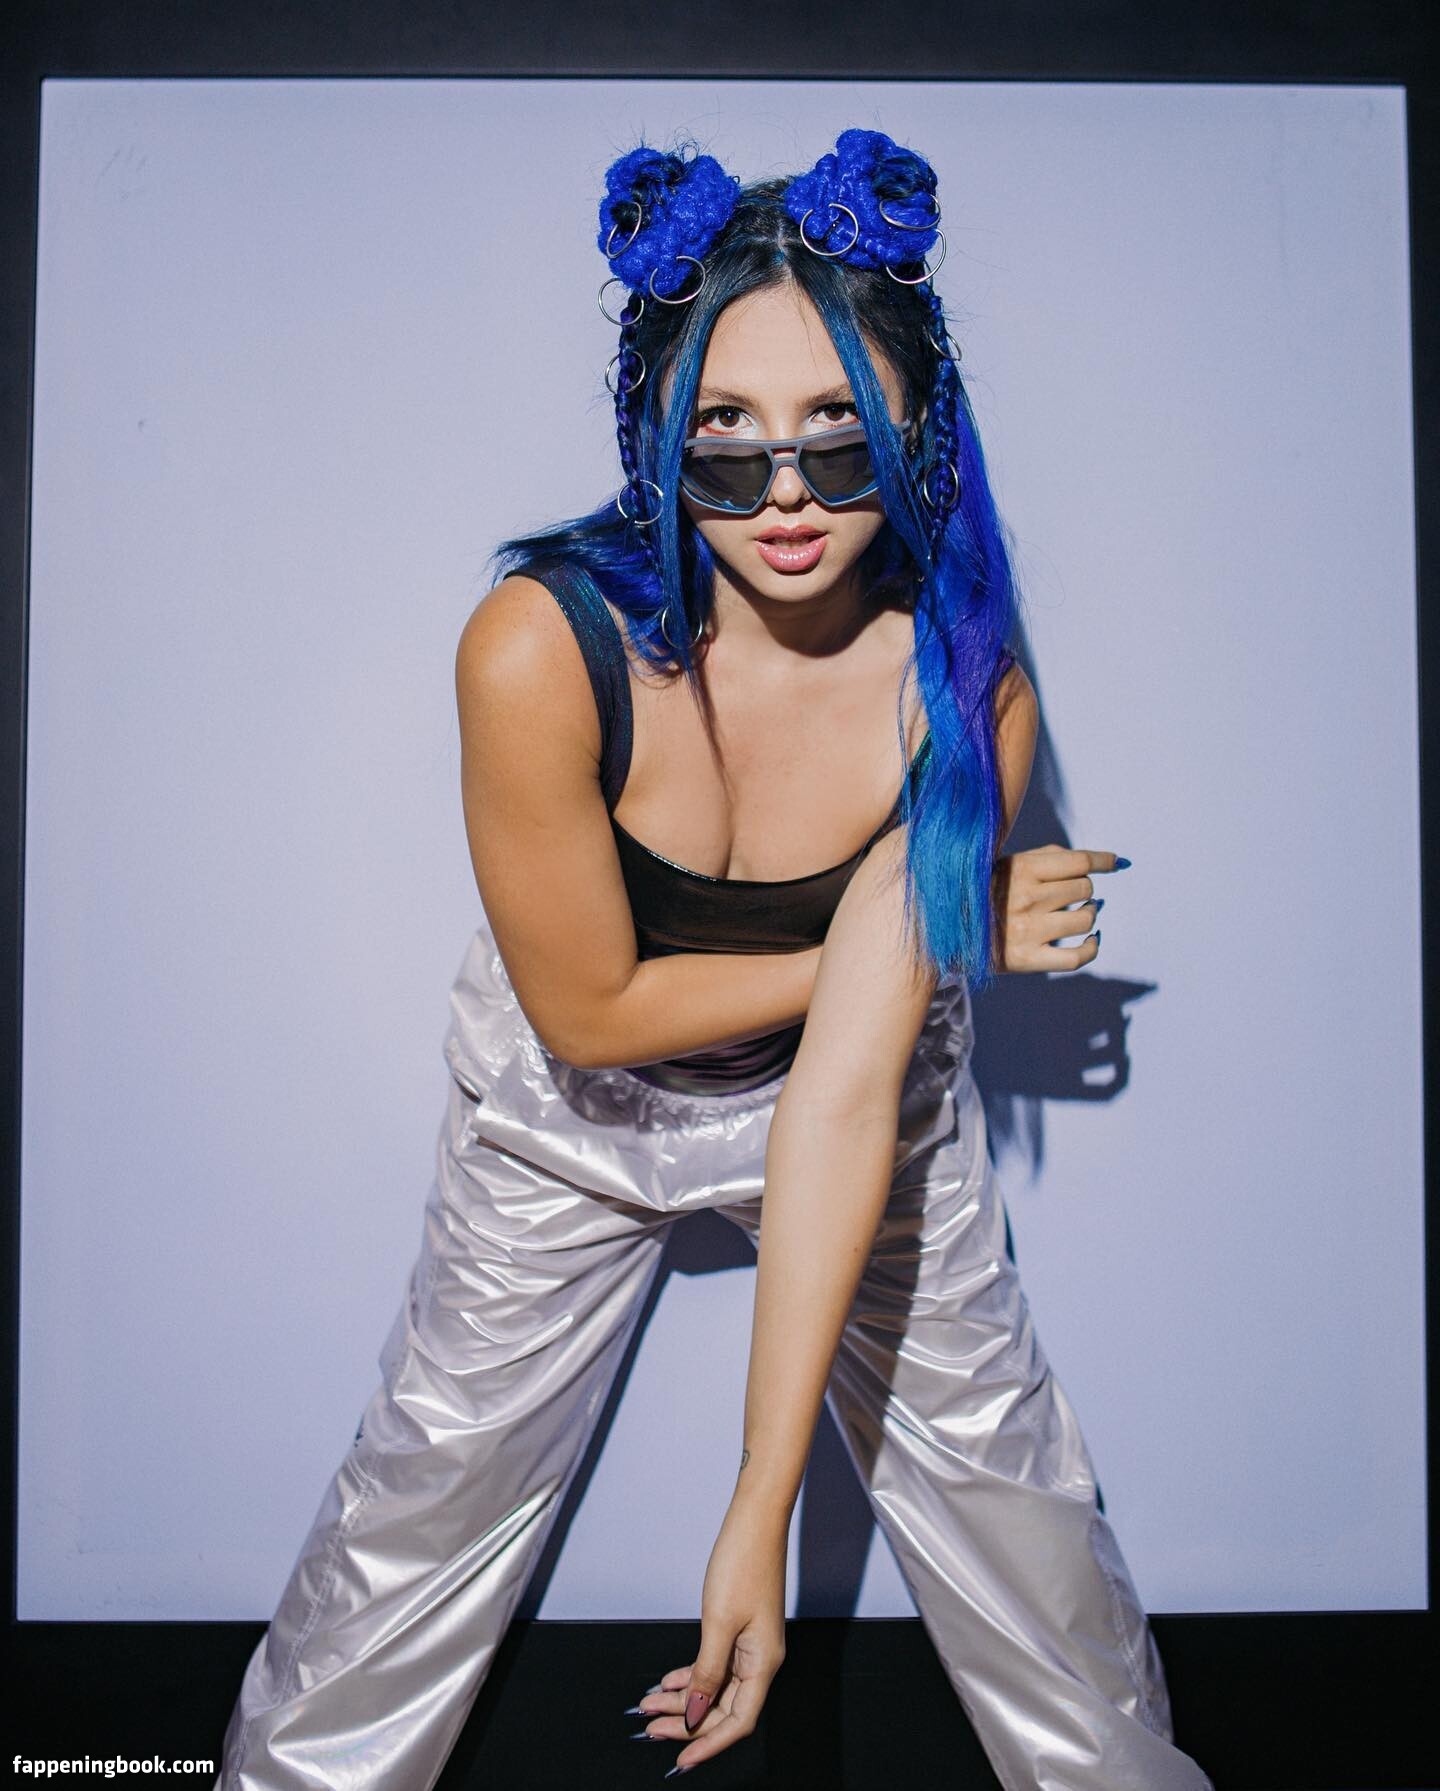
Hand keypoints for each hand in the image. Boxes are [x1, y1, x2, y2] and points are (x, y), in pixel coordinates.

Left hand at [627, 1496, 787, 1772]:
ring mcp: (750, 1644)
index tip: (680, 1759)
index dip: (708, 1744)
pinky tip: (670, 1681)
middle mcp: (760, 1659)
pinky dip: (692, 1676)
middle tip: (649, 1729)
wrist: (754, 1520)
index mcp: (763, 1663)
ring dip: (683, 1699)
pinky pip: (715, 1665)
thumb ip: (706, 1673)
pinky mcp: (740, 1629)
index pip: (737, 1721)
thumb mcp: (718, 1622)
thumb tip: (695, 1715)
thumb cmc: (742, 1563)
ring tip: (649, 1705)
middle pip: (723, 1708)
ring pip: (716, 1687)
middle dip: (686, 1722)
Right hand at [992, 844, 1125, 972]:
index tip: (1118, 863)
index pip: (1079, 861)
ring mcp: (1029, 930)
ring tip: (1079, 913)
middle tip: (1071, 894)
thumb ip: (1048, 856)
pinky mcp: (1028, 959)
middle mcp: (1027, 898)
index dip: (1104, 860)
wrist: (946, 931)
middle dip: (1084, 888)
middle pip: (1084, 887)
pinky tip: (1092, 941)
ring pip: (1086, 918)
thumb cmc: (985, 892)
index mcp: (1022, 868)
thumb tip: (1099, 860)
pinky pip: (1077, 956)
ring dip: (1089, 913)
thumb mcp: (1008, 864)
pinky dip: (1092, 947)